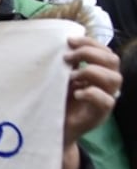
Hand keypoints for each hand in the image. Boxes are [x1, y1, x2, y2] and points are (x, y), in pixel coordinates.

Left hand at [61, 36, 121, 168]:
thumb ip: (69, 64)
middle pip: (112, 60)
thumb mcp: (62, 79)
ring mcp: (106, 98)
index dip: (90, 43)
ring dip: (90, 72)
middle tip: (67, 57)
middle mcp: (107, 84)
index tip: (69, 40)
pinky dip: (91, 93)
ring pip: (114, 78)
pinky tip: (76, 93)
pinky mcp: (101, 114)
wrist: (54, 128)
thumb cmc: (58, 101)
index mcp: (100, 72)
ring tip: (70, 77)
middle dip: (89, 53)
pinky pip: (106, 100)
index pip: (105, 52)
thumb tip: (65, 45)